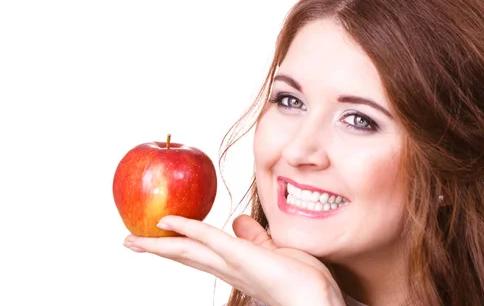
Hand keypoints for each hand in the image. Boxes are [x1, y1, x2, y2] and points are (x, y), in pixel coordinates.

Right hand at [123, 214, 344, 305]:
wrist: (319, 302)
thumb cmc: (305, 282)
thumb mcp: (276, 252)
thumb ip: (257, 238)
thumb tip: (239, 221)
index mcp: (236, 266)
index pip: (201, 253)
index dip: (177, 246)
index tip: (157, 237)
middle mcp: (228, 268)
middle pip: (186, 256)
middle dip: (156, 249)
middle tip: (129, 242)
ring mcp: (233, 264)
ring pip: (189, 251)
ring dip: (159, 245)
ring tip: (133, 240)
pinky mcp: (242, 257)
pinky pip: (210, 239)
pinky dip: (188, 229)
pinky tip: (168, 222)